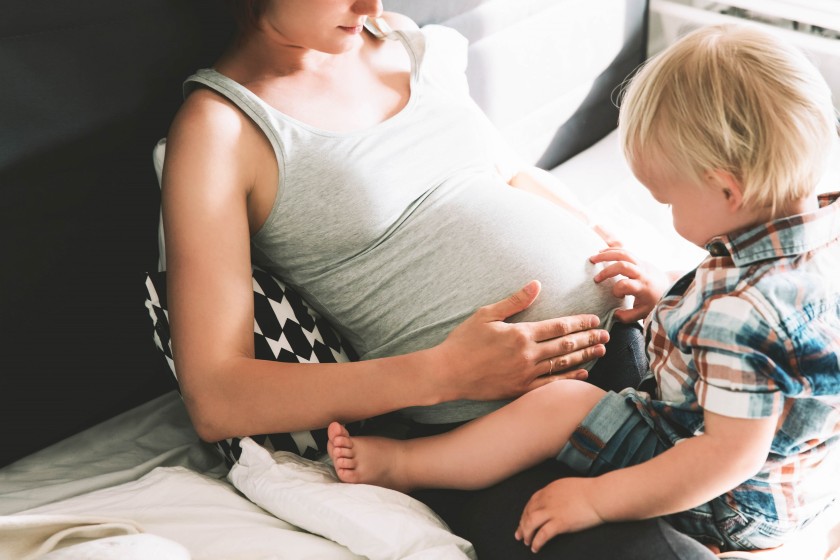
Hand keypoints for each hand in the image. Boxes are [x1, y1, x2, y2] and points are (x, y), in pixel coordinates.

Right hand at [435, 281, 608, 400]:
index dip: (579, 322)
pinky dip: (569, 378)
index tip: (594, 319)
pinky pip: (550, 384)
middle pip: (566, 345)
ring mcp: (525, 374)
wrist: (447, 373)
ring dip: (584, 356)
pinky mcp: (520, 389)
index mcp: (521, 334)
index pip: (559, 326)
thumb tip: (536, 284)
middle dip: (588, 338)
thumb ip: (515, 301)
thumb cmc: (463, 341)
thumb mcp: (486, 314)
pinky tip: (583, 373)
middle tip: (606, 335)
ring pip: (562, 364)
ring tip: (601, 351)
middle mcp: (527, 355)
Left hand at [515, 478, 604, 552]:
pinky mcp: (560, 523)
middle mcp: (547, 499)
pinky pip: (542, 535)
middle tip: (519, 535)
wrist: (599, 496)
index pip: (531, 502)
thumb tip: (556, 500)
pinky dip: (537, 542)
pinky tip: (536, 548)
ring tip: (527, 542)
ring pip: (530, 523)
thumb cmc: (590, 491)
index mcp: (549, 489)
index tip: (523, 521)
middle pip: (528, 513)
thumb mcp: (568, 486)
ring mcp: (553, 511)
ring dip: (526, 534)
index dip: (525, 513)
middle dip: (522, 525)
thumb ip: (558, 493)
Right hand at [590, 247, 669, 322]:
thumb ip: (628, 316)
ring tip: (592, 258)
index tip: (617, 297)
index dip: (617, 290)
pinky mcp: (639, 259)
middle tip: (596, 279)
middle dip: (607, 271)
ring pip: (623, 253)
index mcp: (643, 287)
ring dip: (606, 255)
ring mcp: (641, 264)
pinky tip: (600, 252)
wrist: (669, 286)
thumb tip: (614, 314)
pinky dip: (611, 250)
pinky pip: (624, 250)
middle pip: (623, 265)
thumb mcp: (644, 313)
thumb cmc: (654, 301)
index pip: (626, 284)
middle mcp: (642, 273)